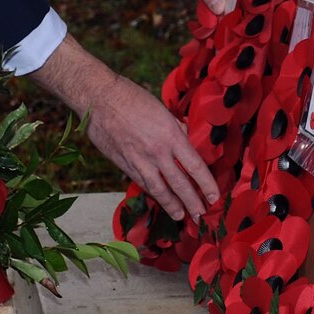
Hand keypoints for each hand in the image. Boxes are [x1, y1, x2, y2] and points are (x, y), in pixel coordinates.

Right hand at [29, 36, 219, 220]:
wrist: (98, 98)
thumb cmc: (131, 97)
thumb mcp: (162, 110)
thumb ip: (176, 129)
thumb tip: (186, 140)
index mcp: (170, 135)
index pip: (195, 166)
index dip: (207, 184)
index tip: (214, 196)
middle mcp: (156, 152)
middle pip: (179, 184)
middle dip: (192, 202)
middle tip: (201, 216)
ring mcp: (138, 160)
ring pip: (159, 189)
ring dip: (171, 205)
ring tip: (180, 216)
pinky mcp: (123, 164)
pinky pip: (142, 182)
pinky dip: (153, 193)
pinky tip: (159, 199)